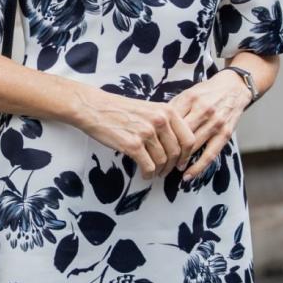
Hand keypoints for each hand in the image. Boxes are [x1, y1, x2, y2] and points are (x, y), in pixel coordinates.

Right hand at [74, 87, 198, 178]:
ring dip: (159, 171)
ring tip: (154, 173)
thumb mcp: (149, 108)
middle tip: (166, 171)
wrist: (94, 108)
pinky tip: (145, 174)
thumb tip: (175, 145)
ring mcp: (146, 133)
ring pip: (162, 161)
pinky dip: (148, 174)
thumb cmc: (119, 109)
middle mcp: (160, 121)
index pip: (188, 138)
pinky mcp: (132, 145)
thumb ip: (164, 122)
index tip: (181, 162)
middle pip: (176, 152)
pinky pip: (148, 166)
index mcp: (167, 111)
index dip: (187, 154)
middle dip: (172, 166)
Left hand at [163, 70, 251, 182]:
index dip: (158, 135)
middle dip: (168, 150)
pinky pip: (210, 154)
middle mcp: (203, 110)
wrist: (234, 87)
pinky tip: (187, 176)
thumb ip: (173, 108)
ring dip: (180, 160)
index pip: (169, 121)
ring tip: (170, 168)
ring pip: (193, 146)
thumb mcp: (188, 94)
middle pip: (180, 135)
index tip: (150, 146)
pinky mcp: (225, 133)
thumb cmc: (207, 93)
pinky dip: (198, 167)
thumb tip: (155, 126)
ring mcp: (215, 122)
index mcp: (190, 99)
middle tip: (158, 161)